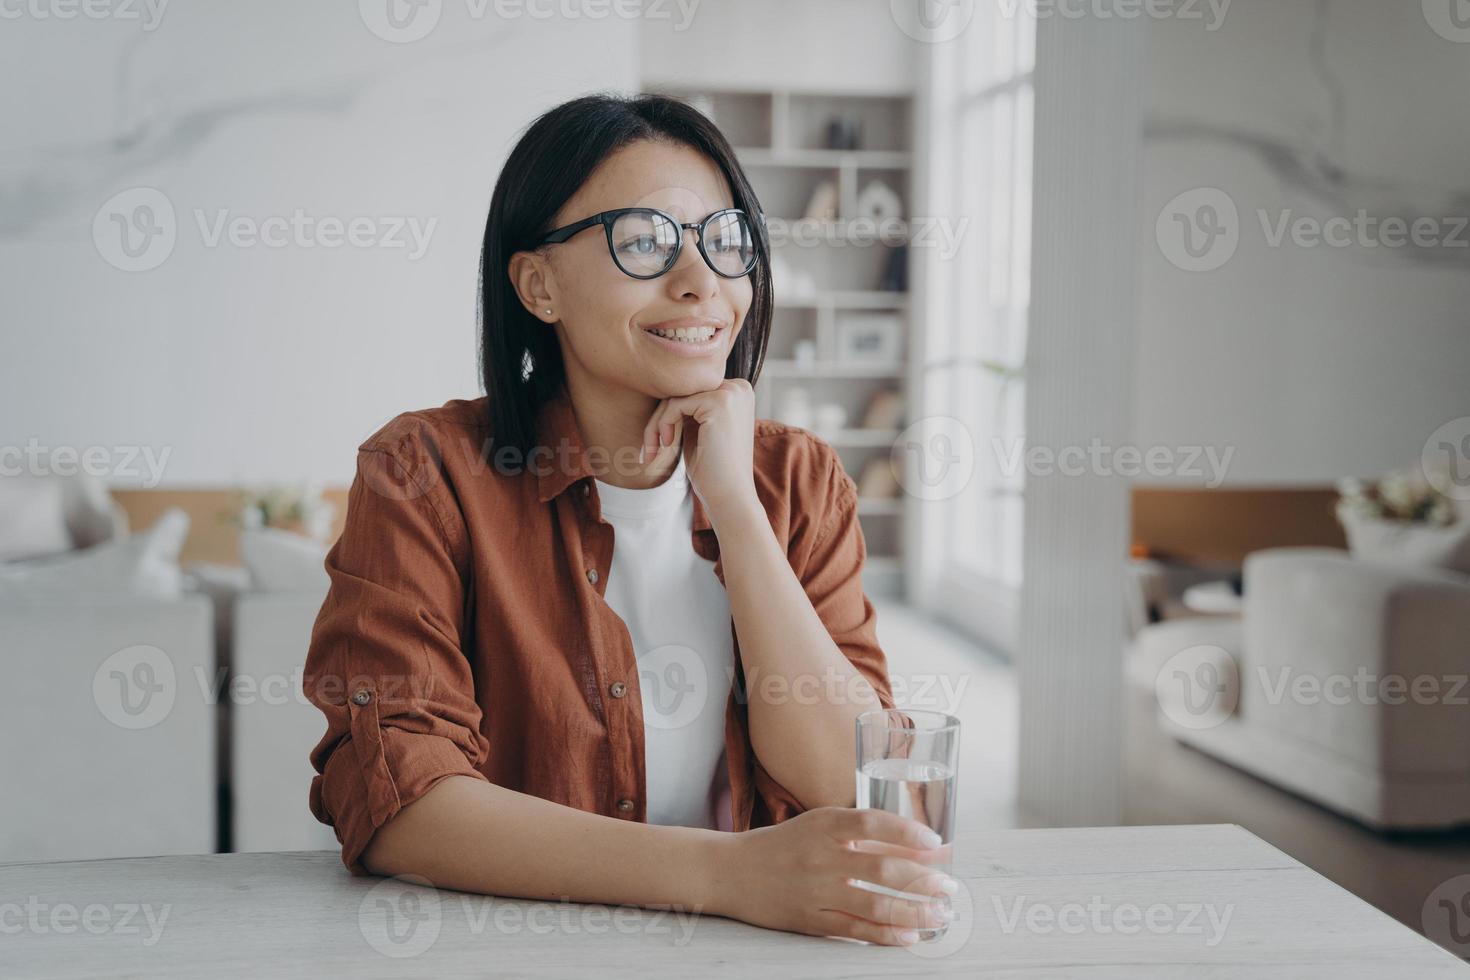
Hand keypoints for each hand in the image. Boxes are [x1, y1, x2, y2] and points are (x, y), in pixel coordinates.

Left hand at [640, 379, 758, 525]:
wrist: (730, 497)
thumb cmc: (712, 469)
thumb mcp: (698, 430)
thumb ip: (687, 408)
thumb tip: (658, 388)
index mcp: (737, 392)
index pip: (690, 391)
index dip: (668, 415)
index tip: (656, 442)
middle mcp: (738, 387)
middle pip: (681, 391)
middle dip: (659, 419)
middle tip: (649, 449)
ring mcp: (731, 393)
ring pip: (675, 397)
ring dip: (656, 425)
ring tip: (653, 452)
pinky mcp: (720, 402)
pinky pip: (675, 405)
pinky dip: (663, 425)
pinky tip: (667, 446)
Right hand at [703, 807, 956, 945]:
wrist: (730, 871)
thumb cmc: (781, 845)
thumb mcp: (818, 826)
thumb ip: (860, 833)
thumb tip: (915, 842)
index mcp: (825, 824)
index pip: (875, 822)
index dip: (910, 831)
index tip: (938, 841)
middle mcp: (822, 855)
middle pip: (883, 868)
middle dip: (924, 879)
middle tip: (949, 886)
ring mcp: (816, 890)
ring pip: (876, 904)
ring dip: (914, 911)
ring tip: (940, 915)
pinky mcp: (810, 919)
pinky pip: (856, 930)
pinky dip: (886, 935)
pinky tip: (909, 935)